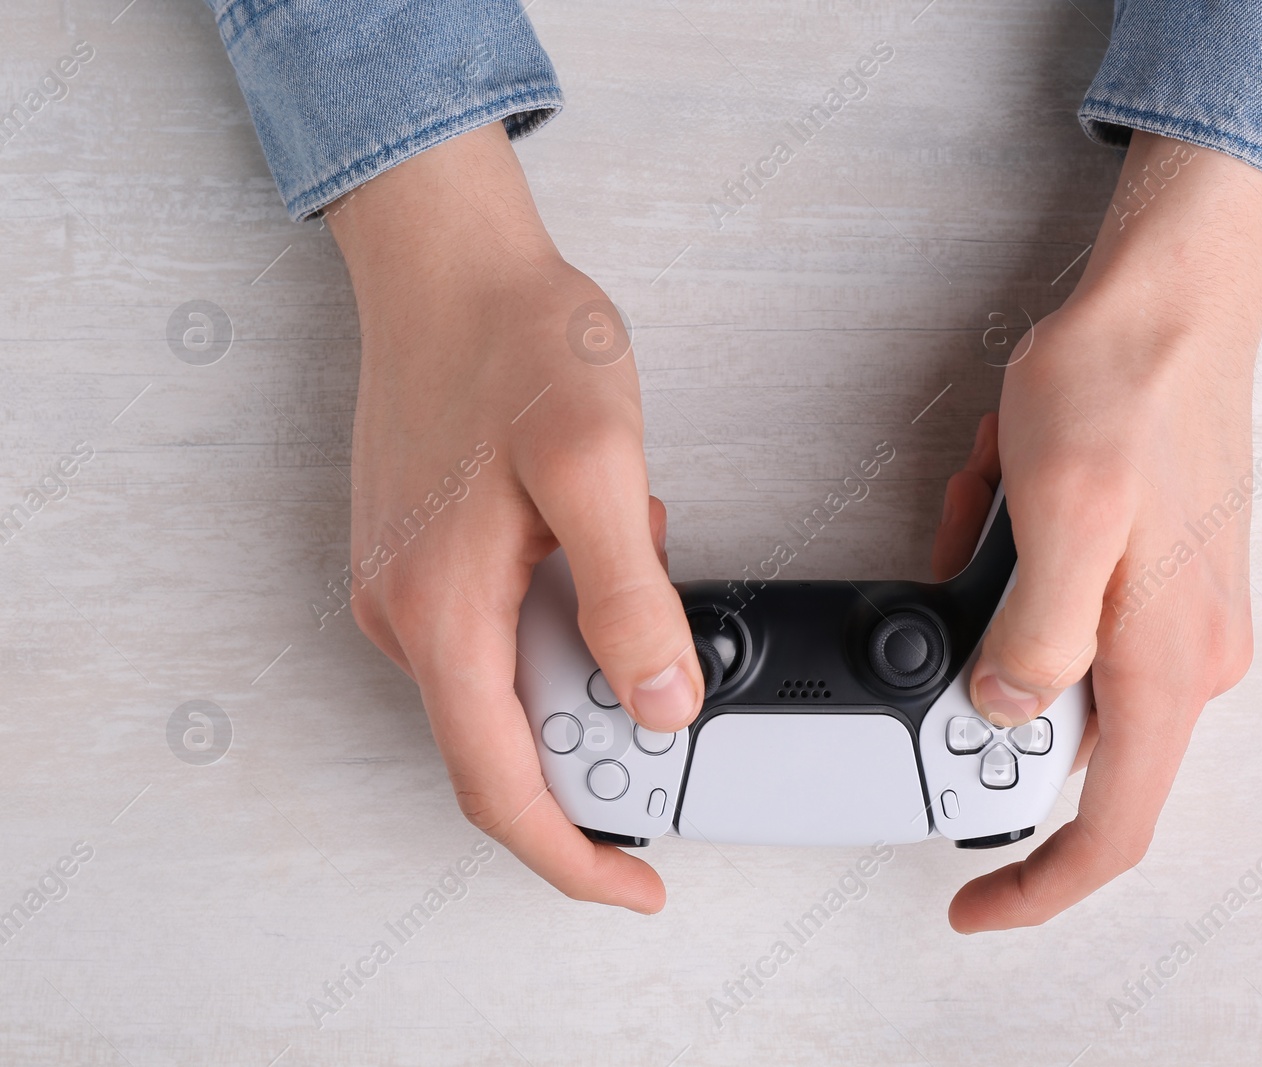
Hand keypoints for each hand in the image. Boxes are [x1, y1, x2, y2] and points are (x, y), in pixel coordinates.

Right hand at [326, 123, 704, 912]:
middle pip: (504, 747)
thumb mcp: (595, 462)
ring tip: (642, 563)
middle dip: (602, 741)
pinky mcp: (423, 557)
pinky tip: (603, 542)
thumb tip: (660, 701)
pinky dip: (564, 619)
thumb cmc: (514, 342)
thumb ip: (628, 592)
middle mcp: (408, 616)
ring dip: (589, 661)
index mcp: (444, 613)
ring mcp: (407, 587)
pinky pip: (500, 632)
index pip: (501, 787)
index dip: (572, 856)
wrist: (449, 262)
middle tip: (674, 682)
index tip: (636, 882)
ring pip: (508, 685)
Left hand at [933, 132, 1261, 931]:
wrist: (1173, 296)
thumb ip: (1039, 634)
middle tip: (960, 574)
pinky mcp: (1152, 573)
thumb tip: (1006, 710)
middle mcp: (1184, 653)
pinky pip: (1057, 599)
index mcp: (1168, 660)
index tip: (977, 905)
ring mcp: (1173, 613)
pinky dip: (1012, 559)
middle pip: (1067, 732)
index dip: (1042, 885)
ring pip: (1050, 653)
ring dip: (996, 594)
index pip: (1115, 825)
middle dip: (989, 670)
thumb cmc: (1128, 385)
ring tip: (994, 496)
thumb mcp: (1064, 511)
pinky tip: (1008, 485)